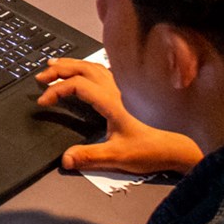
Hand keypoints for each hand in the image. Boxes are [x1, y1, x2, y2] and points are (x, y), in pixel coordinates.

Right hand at [34, 59, 202, 175]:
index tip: (43, 102)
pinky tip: (86, 74)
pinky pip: (106, 71)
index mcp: (111, 100)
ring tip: (56, 66)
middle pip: (83, 68)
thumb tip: (65, 159)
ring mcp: (125, 88)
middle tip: (41, 77)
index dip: (56, 90)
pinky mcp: (130, 93)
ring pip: (94, 66)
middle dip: (59, 70)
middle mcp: (117, 89)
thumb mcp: (118, 156)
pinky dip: (88, 68)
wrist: (181, 145)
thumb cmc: (153, 149)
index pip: (76, 85)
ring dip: (73, 64)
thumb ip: (90, 156)